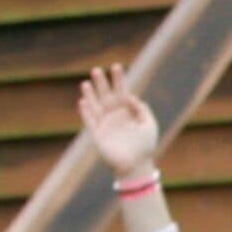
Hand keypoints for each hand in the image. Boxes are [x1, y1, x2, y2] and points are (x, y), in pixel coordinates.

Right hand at [78, 64, 159, 180]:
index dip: (119, 79)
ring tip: (85, 83)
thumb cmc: (145, 146)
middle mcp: (115, 116)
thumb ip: (142, 110)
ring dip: (90, 95)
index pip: (122, 91)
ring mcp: (105, 124)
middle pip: (106, 95)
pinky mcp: (97, 135)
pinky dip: (86, 112)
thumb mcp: (149, 125)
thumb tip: (130, 96)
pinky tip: (83, 101)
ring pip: (95, 106)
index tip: (116, 66)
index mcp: (128, 112)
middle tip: (96, 69)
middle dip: (101, 83)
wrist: (137, 165)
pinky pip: (90, 121)